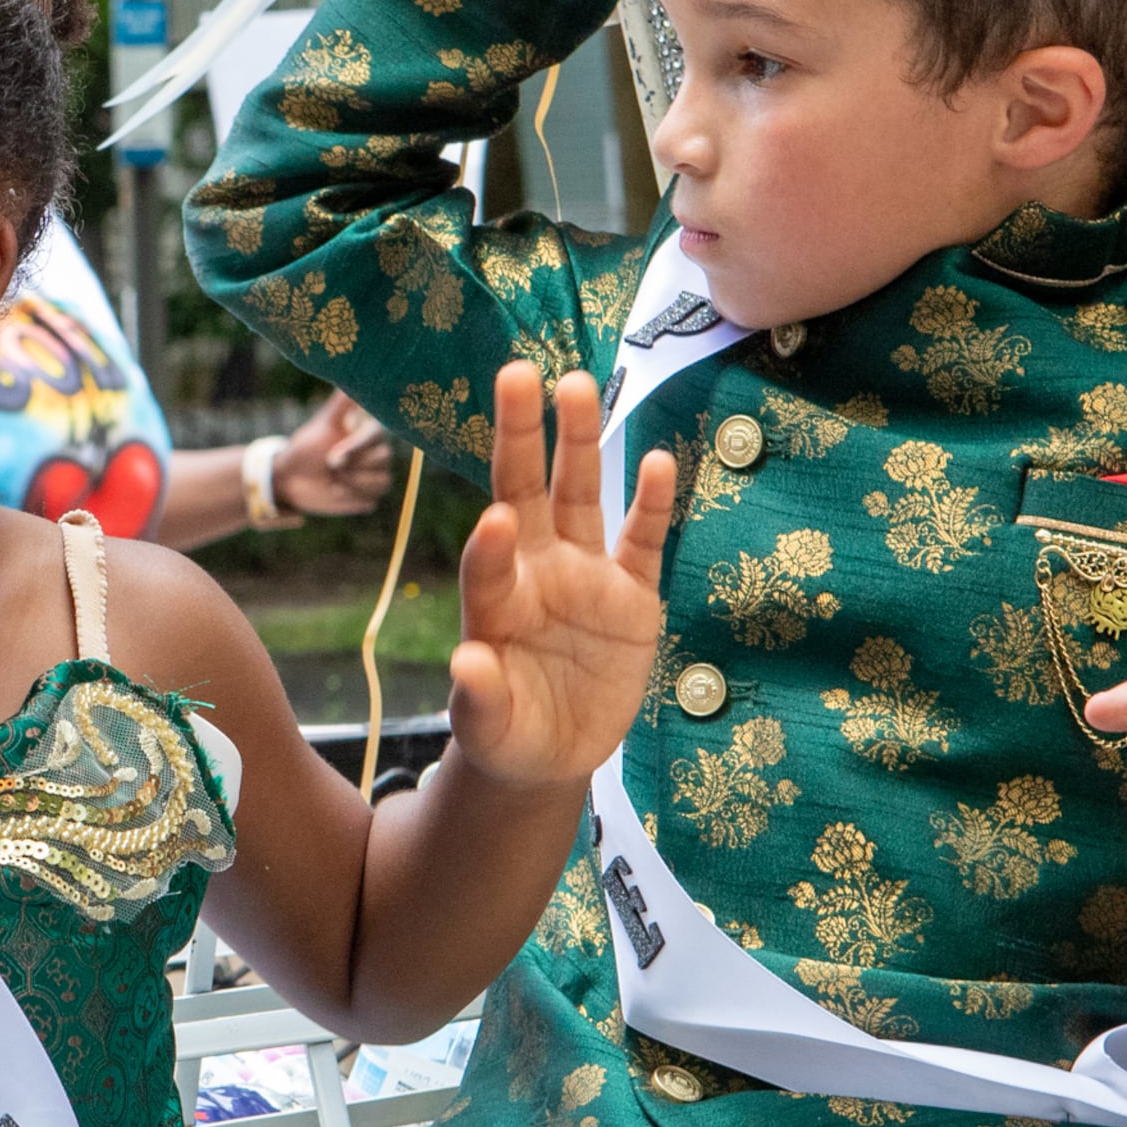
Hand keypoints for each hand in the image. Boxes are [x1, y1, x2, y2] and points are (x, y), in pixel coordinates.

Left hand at [274, 395, 393, 519]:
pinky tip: (334, 491)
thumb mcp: (324, 424)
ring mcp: (374, 476)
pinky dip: (352, 498)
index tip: (333, 457)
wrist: (292, 478)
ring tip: (331, 480)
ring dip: (354, 484)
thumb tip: (352, 375)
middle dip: (353, 467)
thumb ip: (342, 403)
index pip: (376, 436)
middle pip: (383, 461)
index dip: (356, 447)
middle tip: (329, 466)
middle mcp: (377, 453)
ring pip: (381, 482)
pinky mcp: (367, 497)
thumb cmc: (308, 446)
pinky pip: (371, 501)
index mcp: (369, 432)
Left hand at [448, 363, 675, 789]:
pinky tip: (659, 461)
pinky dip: (652, 506)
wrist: (553, 752)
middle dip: (521, 435)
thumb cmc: (507, 732)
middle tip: (517, 374)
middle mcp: (535, 571)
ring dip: (580, 443)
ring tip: (578, 383)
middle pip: (525, 490)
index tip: (496, 520)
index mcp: (494, 601)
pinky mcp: (631, 596)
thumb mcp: (488, 726)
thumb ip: (479, 695)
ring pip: (581, 496)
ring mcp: (584, 576)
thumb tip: (467, 660)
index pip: (489, 561)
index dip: (491, 543)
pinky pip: (641, 542)